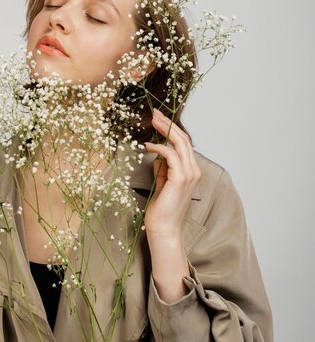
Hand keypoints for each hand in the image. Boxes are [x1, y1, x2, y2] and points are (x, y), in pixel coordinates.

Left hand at [144, 108, 201, 236]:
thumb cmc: (161, 209)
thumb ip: (163, 169)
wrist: (163, 228)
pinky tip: (148, 146)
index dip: (172, 129)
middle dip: (169, 124)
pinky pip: (171, 155)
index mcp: (191, 171)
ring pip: (180, 143)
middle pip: (184, 139)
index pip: (184, 144)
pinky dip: (159, 147)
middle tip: (155, 113)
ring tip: (153, 121)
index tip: (159, 119)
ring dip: (165, 129)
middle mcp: (194, 171)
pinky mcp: (180, 179)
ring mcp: (189, 175)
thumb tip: (157, 156)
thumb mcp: (163, 184)